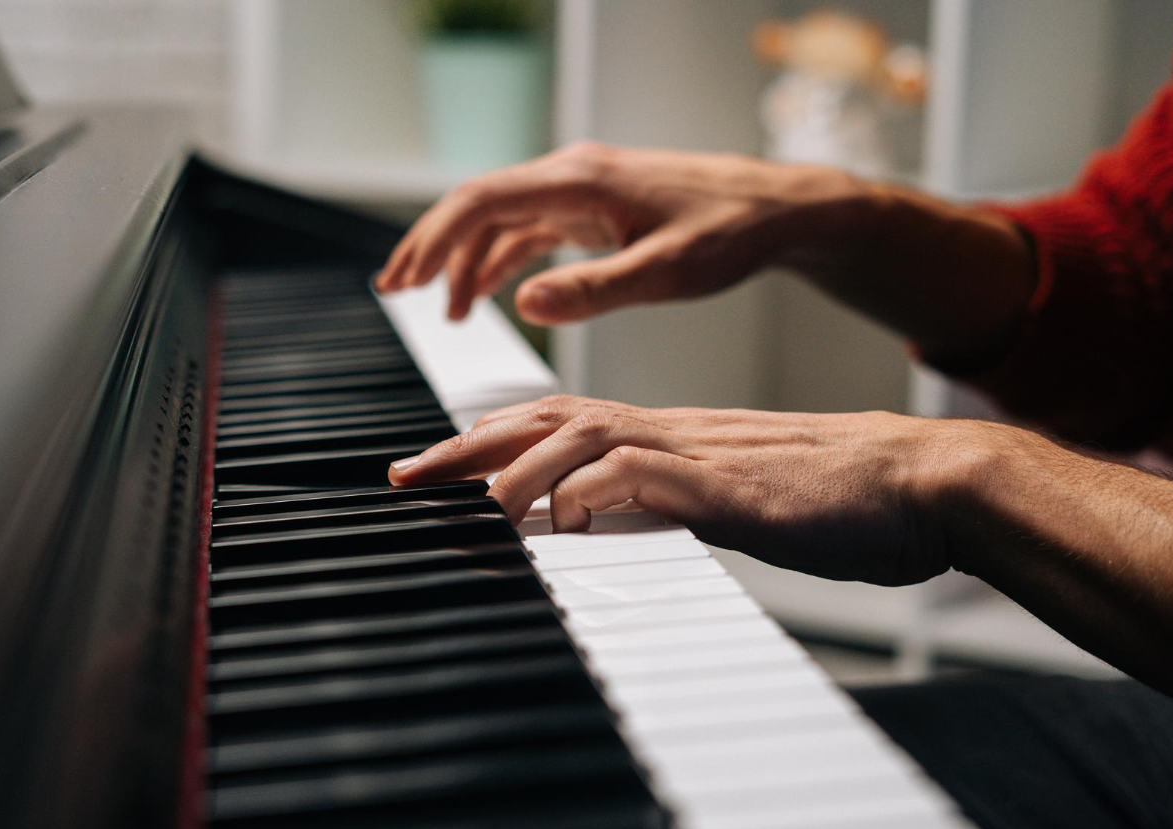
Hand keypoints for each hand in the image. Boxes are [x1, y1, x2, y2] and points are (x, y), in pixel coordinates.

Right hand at [374, 142, 871, 323]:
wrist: (777, 210)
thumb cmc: (730, 235)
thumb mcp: (664, 272)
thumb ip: (592, 290)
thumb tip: (523, 304)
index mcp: (581, 181)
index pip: (483, 201)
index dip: (436, 239)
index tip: (405, 279)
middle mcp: (573, 176)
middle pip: (479, 204)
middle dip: (432, 246)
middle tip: (395, 289)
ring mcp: (582, 191)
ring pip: (502, 219)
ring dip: (464, 258)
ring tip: (439, 308)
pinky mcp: (596, 208)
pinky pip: (531, 229)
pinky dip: (501, 259)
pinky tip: (486, 292)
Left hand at [388, 394, 972, 585]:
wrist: (926, 483)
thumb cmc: (846, 502)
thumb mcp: (741, 507)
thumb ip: (679, 509)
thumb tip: (622, 528)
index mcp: (675, 437)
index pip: (562, 423)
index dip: (492, 441)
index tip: (437, 467)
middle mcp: (675, 433)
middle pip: (548, 418)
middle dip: (468, 447)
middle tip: (406, 475)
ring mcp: (700, 454)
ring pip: (583, 439)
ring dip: (519, 473)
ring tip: (477, 510)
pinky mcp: (730, 487)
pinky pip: (642, 479)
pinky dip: (589, 496)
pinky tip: (557, 522)